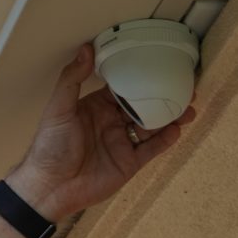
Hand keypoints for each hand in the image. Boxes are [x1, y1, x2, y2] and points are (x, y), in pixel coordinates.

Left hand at [4, 42, 196, 220]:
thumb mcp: (58, 108)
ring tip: (189, 107)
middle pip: (142, 105)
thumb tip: (85, 49)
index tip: (158, 64)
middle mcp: (111, 122)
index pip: (122, 87)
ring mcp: (121, 143)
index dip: (140, 76)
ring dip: (170, 117)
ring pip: (151, 126)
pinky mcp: (128, 163)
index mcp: (96, 107)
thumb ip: (72, 79)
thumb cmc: (49, 147)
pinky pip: (151, 149)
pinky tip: (177, 129)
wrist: (51, 188)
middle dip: (162, 96)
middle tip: (183, 85)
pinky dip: (165, 140)